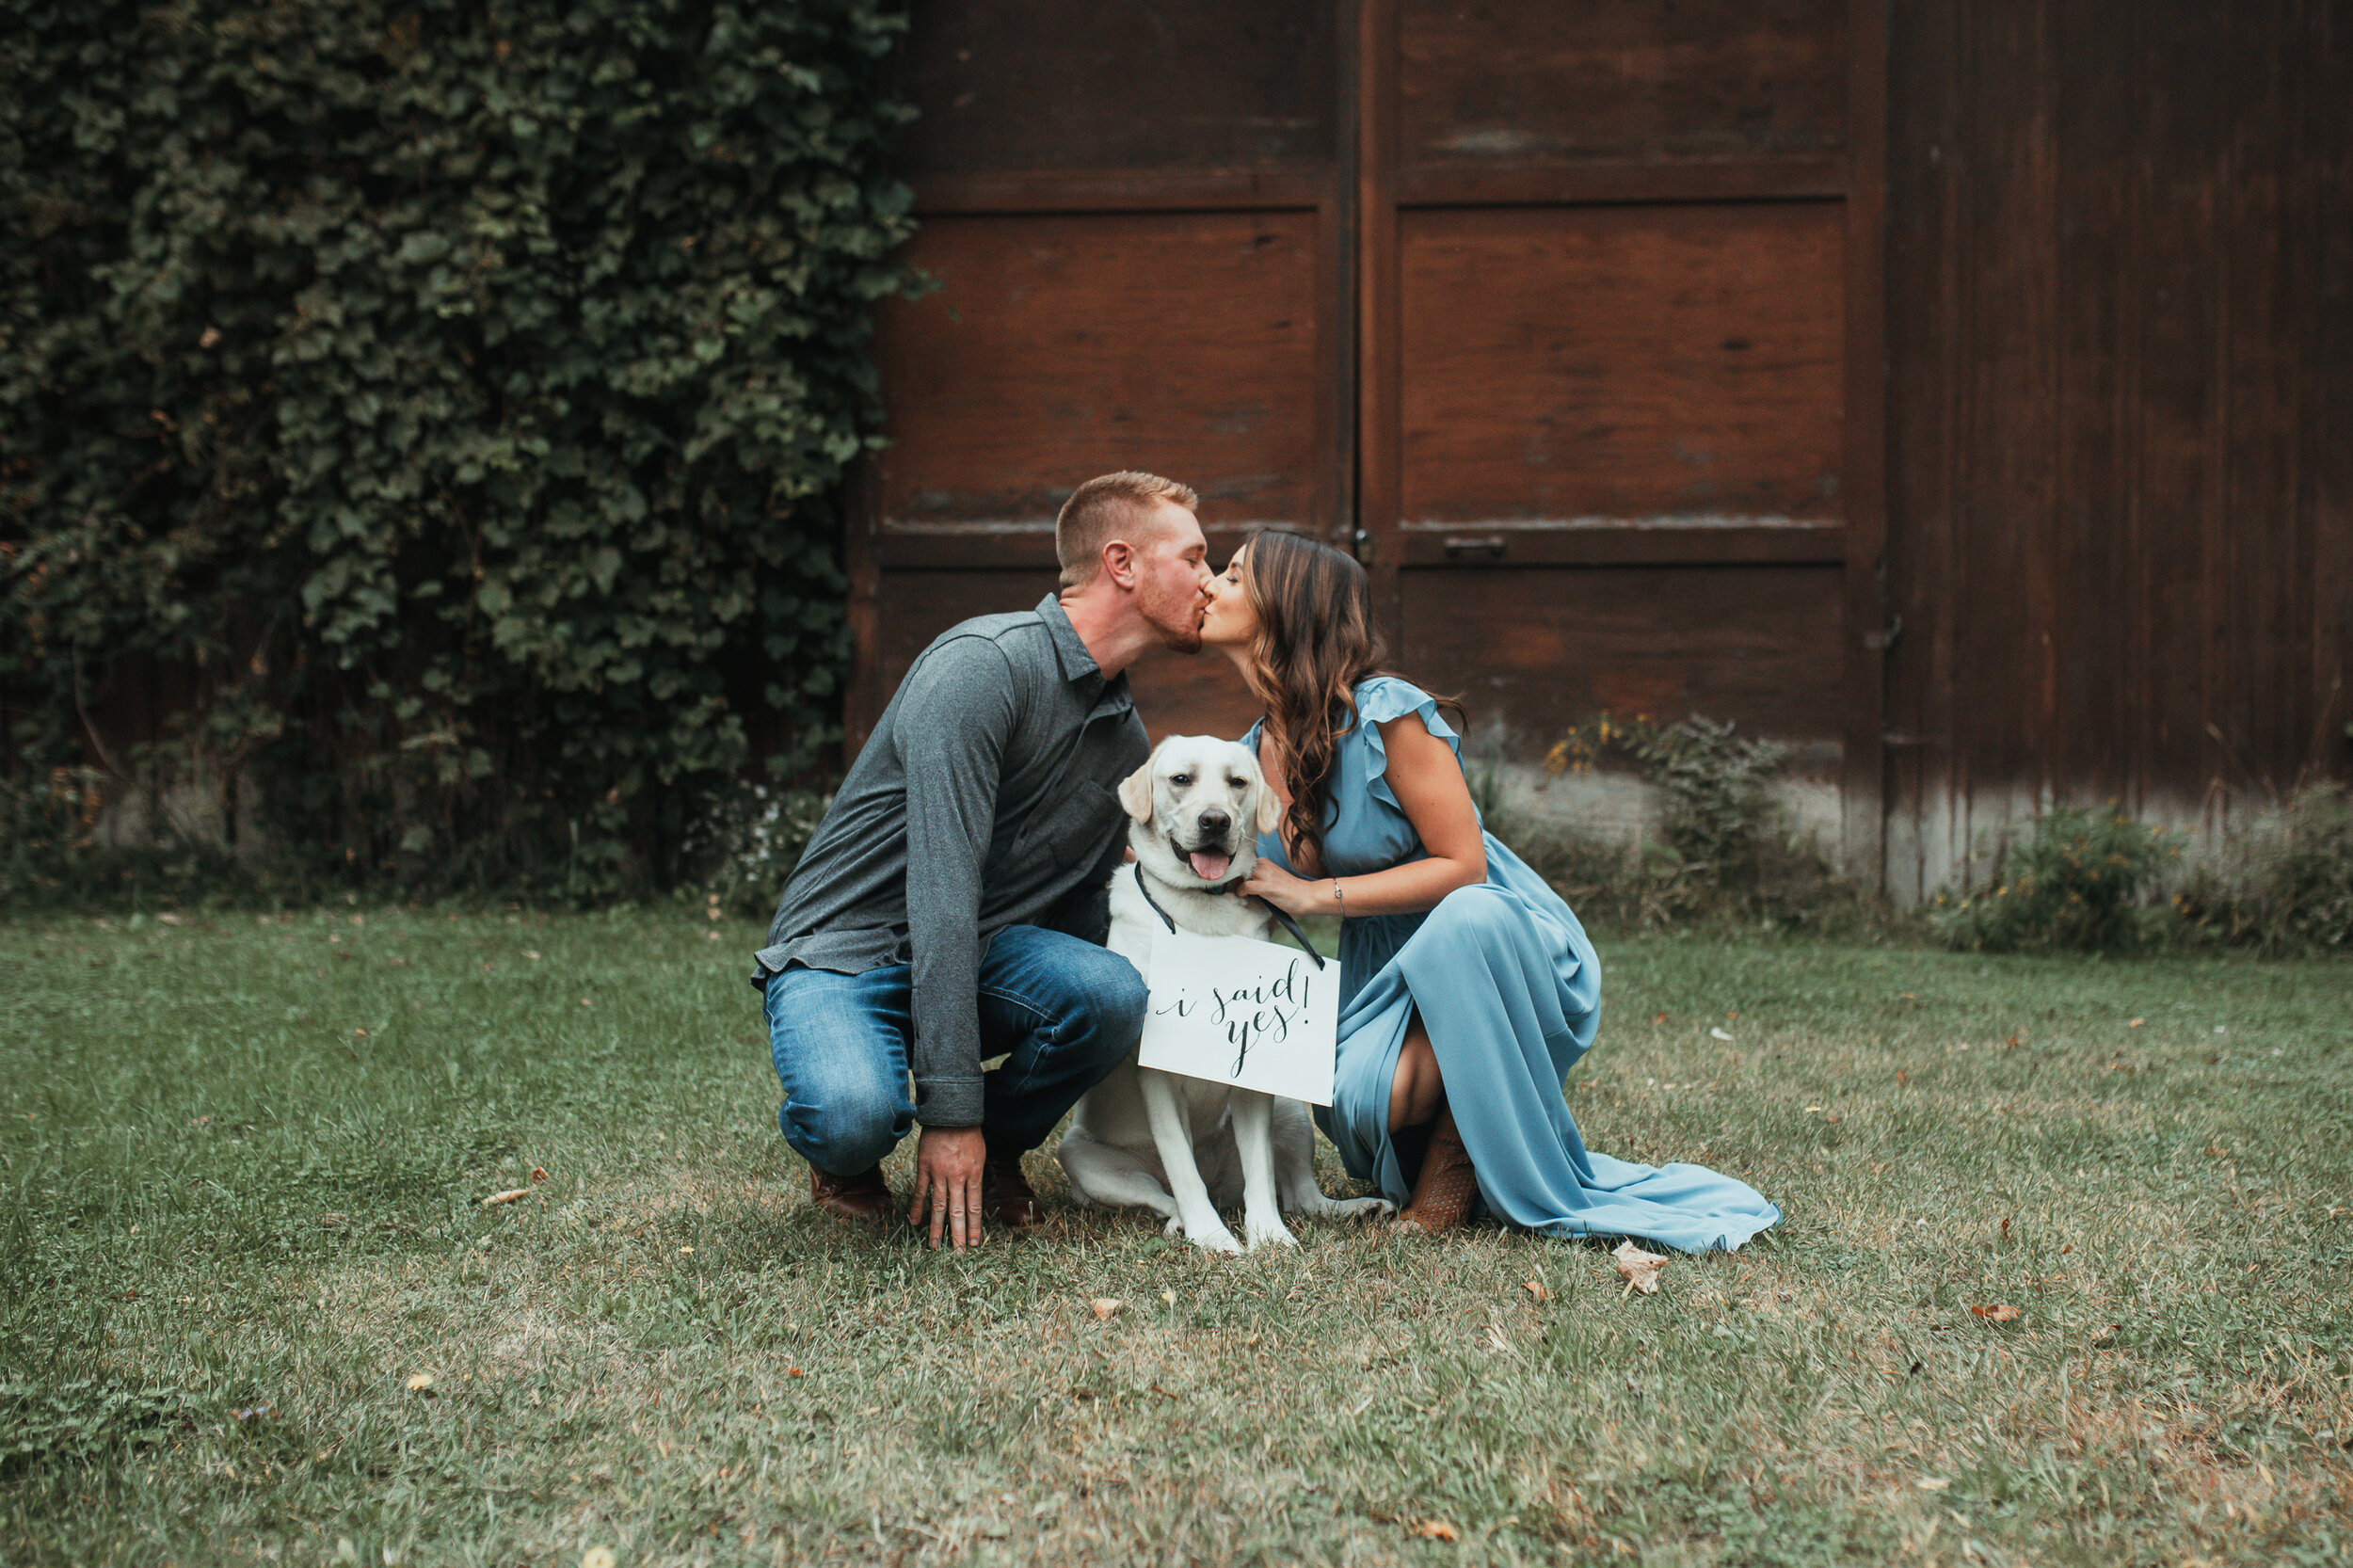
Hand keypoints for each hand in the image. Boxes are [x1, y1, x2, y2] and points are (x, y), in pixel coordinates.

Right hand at [909, 1126, 987, 1249]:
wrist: (951, 1114)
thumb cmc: (969, 1135)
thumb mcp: (980, 1156)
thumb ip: (976, 1178)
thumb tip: (972, 1199)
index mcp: (974, 1174)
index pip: (974, 1207)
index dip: (974, 1226)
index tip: (975, 1242)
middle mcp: (957, 1177)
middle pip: (957, 1211)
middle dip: (958, 1234)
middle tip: (958, 1252)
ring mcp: (939, 1173)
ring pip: (938, 1206)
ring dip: (937, 1228)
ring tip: (936, 1246)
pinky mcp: (924, 1168)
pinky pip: (920, 1191)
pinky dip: (917, 1207)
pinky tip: (915, 1222)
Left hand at [1238, 857, 1319, 917]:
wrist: (1308, 896)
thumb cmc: (1290, 890)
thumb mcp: (1271, 878)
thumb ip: (1258, 877)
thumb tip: (1239, 883)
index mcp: (1264, 862)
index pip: (1241, 864)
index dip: (1235, 873)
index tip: (1232, 881)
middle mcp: (1264, 865)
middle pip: (1238, 869)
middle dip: (1234, 879)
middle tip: (1233, 888)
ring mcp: (1266, 875)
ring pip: (1241, 875)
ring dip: (1237, 885)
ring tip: (1240, 893)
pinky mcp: (1267, 887)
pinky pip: (1246, 886)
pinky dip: (1241, 891)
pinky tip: (1243, 896)